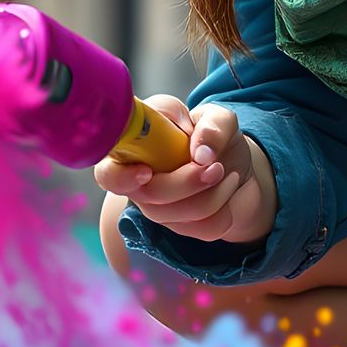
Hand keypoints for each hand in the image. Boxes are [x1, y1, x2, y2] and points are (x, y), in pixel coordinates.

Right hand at [92, 95, 274, 242]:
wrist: (238, 166)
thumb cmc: (212, 136)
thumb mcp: (217, 118)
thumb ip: (211, 125)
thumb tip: (202, 153)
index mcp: (134, 152)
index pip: (108, 174)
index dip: (121, 178)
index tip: (147, 171)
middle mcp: (140, 186)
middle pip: (150, 197)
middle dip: (187, 183)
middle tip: (216, 166)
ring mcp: (160, 211)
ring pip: (181, 215)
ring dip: (215, 192)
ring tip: (227, 171)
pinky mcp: (184, 228)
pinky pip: (205, 228)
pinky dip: (226, 207)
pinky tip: (228, 189)